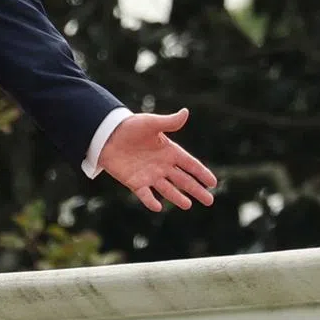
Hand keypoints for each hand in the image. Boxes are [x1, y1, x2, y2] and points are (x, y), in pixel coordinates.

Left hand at [98, 108, 216, 211]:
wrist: (105, 134)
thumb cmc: (129, 126)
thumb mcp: (150, 123)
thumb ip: (168, 122)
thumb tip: (186, 112)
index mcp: (168, 151)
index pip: (190, 164)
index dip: (201, 173)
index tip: (213, 182)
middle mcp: (162, 165)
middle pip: (183, 180)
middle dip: (196, 190)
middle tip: (209, 201)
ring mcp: (149, 175)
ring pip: (167, 189)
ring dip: (177, 197)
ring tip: (188, 205)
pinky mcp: (134, 182)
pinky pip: (144, 194)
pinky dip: (150, 200)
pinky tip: (157, 207)